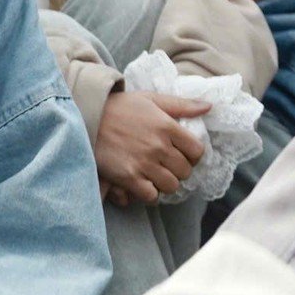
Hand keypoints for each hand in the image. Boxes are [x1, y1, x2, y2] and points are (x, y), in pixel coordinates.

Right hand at [94, 91, 210, 204]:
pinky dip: (148, 193)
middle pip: (185, 171)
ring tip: (154, 176)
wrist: (86, 116)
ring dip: (164, 183)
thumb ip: (181, 104)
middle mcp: (158, 146)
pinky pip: (151, 195)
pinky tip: (142, 184)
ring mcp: (143, 162)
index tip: (182, 155)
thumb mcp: (150, 99)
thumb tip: (208, 107)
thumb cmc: (119, 107)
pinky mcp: (128, 177)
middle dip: (177, 170)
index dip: (192, 156)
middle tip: (165, 166)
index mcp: (167, 126)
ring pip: (170, 186)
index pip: (197, 151)